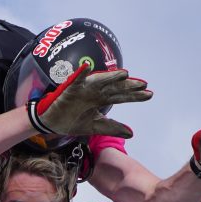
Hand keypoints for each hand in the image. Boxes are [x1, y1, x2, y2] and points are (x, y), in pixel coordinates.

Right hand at [28, 63, 150, 137]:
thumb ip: (112, 128)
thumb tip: (131, 133)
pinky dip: (80, 74)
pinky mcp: (69, 90)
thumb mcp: (95, 126)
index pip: (121, 96)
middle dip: (128, 86)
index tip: (149, 94)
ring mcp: (83, 90)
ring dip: (110, 77)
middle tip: (143, 84)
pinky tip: (86, 68)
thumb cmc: (71, 121)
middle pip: (114, 87)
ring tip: (124, 74)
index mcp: (100, 99)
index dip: (134, 95)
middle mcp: (94, 92)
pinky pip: (75, 80)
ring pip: (99, 81)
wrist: (50, 123)